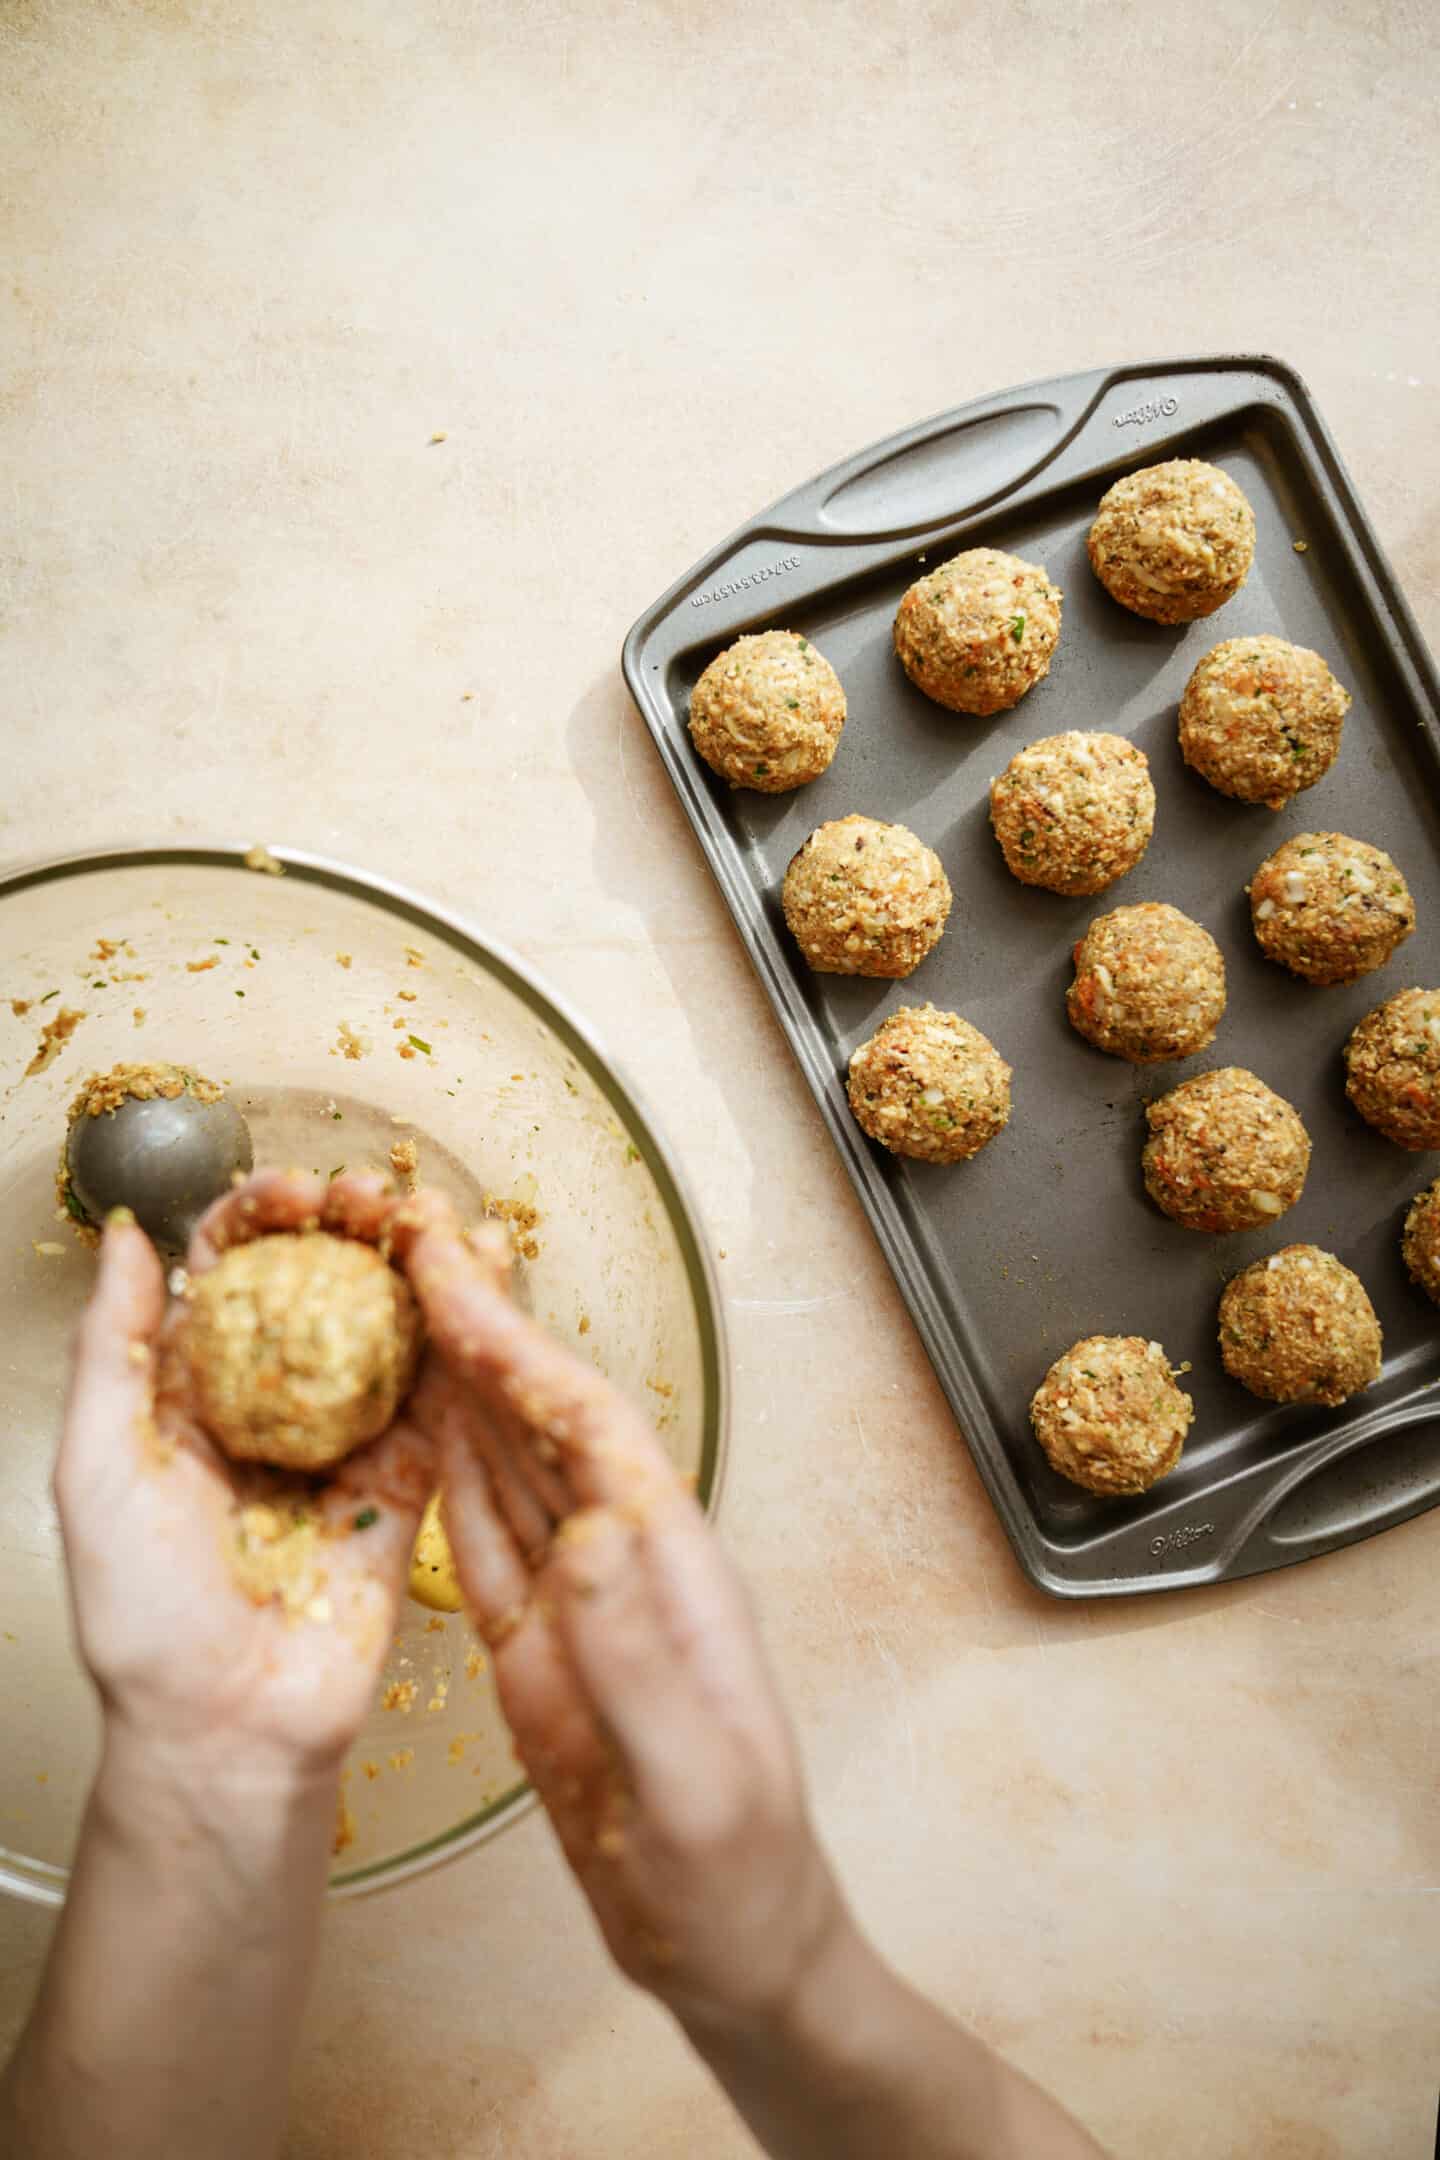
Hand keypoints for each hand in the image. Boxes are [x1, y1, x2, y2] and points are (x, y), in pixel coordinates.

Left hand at [57, 1170, 434, 1779]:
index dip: (259, 1219)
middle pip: (319, 1284)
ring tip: (421, 1215)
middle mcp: (276, 1407)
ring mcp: (349, 1442)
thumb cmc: (144, 1620)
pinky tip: (474, 1277)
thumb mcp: (98, 1464)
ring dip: (408, 1260)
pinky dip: (462, 1332)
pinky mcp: (410, 1484)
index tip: (287, 1193)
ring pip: (387, 1324)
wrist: (226, 1730)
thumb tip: (124, 1242)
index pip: (231, 1274)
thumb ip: (114, 1346)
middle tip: (365, 1196)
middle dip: (345, 1225)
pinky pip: (443, 1398)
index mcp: (195, 1395)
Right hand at [396, 1197, 843, 2033]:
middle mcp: (627, 1566)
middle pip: (547, 1421)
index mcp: (671, 1573)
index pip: (588, 1428)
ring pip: (513, 1466)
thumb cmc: (734, 1877)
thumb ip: (641, 1666)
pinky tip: (425, 1429)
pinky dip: (452, 1474)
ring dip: (463, 1382)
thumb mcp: (692, 1787)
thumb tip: (590, 1538)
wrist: (735, 1950)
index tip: (456, 1272)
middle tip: (413, 1246)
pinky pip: (490, 1541)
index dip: (521, 1346)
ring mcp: (583, 1606)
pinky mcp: (544, 1654)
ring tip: (405, 1305)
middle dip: (485, 1331)